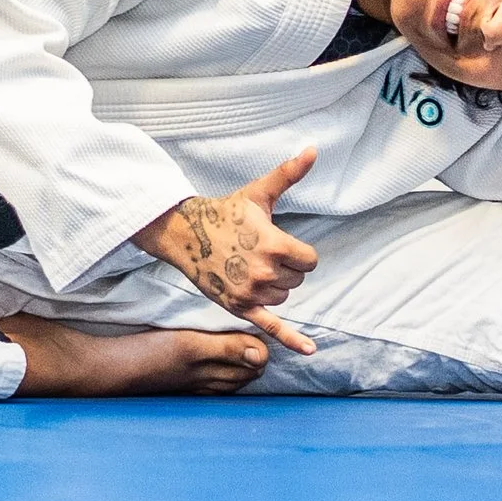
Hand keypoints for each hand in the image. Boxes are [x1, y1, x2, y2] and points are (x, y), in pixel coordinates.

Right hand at [133, 149, 320, 354]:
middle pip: (298, 280)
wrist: (187, 234)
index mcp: (275, 244)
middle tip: (258, 253)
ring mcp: (252, 293)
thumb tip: (314, 149)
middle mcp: (265, 272)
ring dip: (274, 287)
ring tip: (249, 267)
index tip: (280, 244)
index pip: (310, 260)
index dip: (299, 252)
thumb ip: (290, 173)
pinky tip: (311, 351)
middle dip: (284, 268)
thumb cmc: (227, 212)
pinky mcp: (240, 308)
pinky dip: (292, 340)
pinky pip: (272, 328)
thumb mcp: (260, 193)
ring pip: (284, 298)